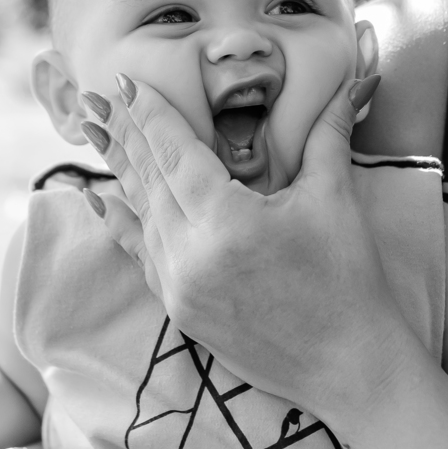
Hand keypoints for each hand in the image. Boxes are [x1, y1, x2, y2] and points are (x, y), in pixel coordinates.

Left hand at [82, 72, 412, 426]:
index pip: (175, 152)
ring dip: (119, 171)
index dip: (150, 113)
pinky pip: (140, 256)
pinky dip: (121, 223)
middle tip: (94, 97)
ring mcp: (180, 288)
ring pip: (140, 216)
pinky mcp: (180, 313)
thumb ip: (327, 135)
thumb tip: (353, 82)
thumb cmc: (349, 280)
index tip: (125, 81)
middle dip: (122, 134)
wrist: (350, 367)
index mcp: (227, 221)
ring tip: (96, 134)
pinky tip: (102, 199)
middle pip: (148, 179)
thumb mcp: (335, 199)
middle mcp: (191, 255)